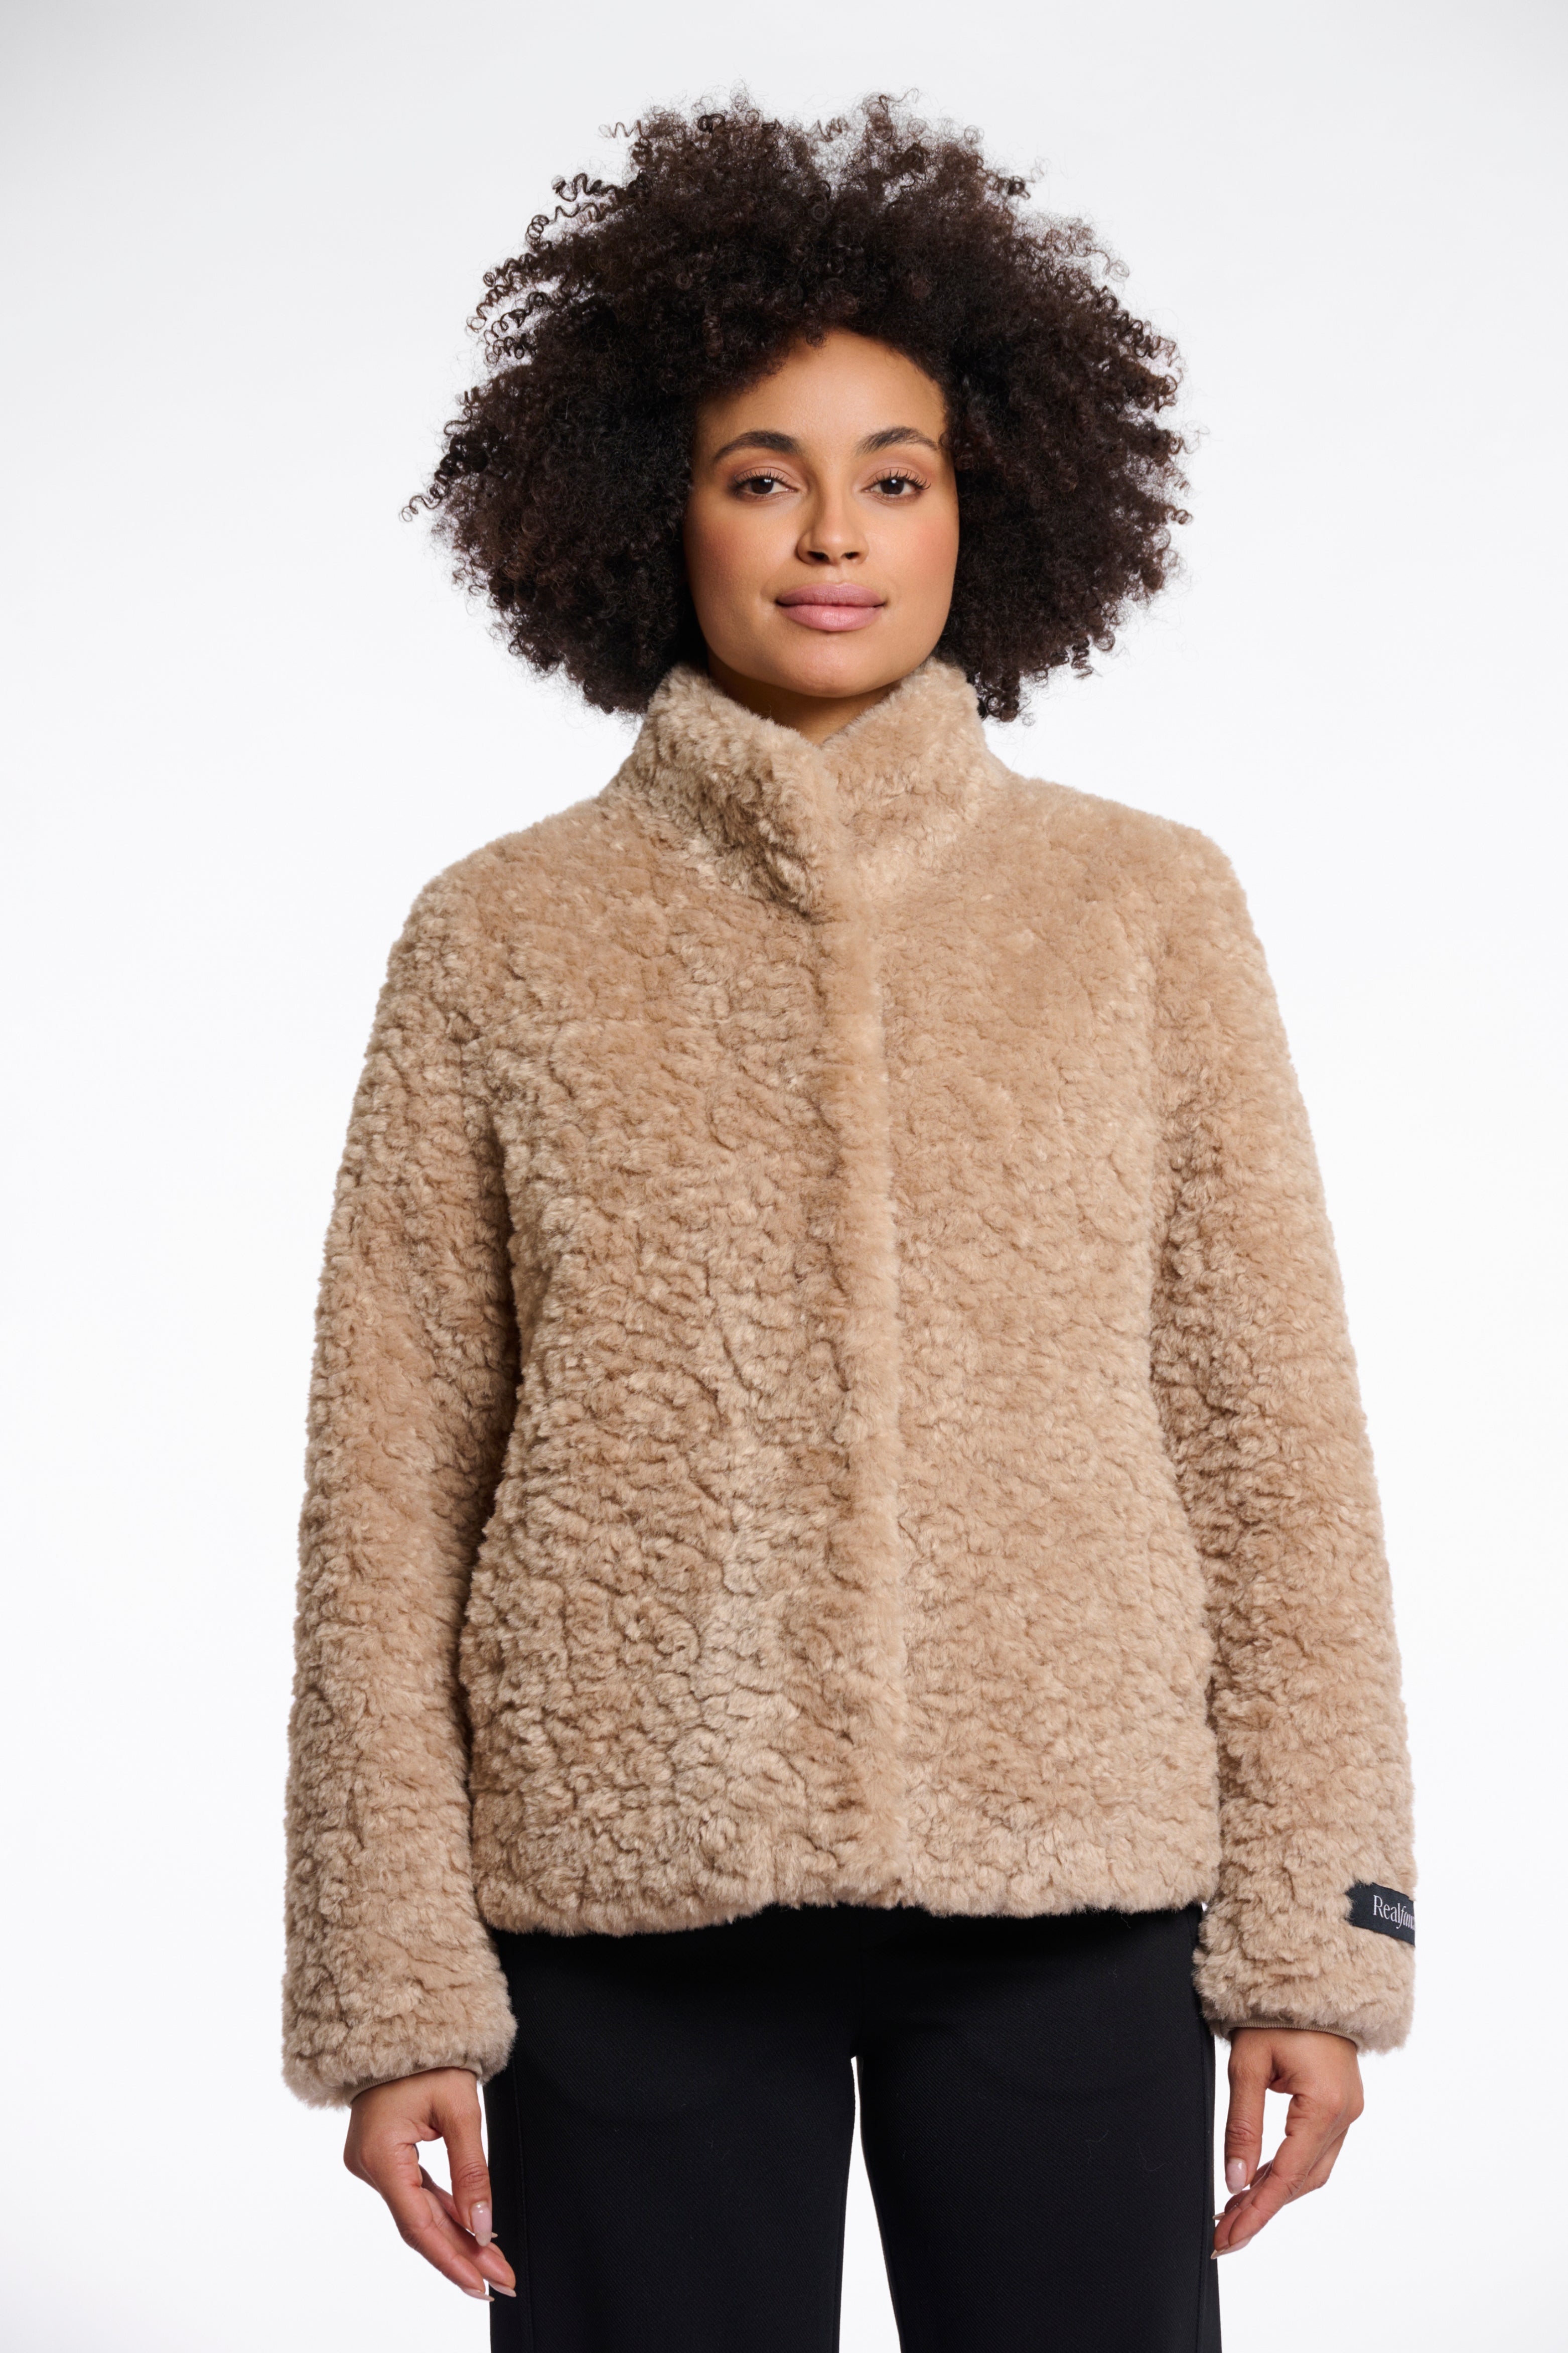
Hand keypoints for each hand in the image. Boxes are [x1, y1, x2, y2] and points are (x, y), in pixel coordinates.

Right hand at [344, 2067, 517, 2301]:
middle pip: (419, 2224)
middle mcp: (368, 2164)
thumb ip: (471, 2170)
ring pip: (419, 2212)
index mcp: (380, 2155)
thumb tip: (482, 2225)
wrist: (402, 2020)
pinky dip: (444, 2212)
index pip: (418, 2223)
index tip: (482, 2283)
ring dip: (455, 2236)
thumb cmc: (429, 2055)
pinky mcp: (383, 2157)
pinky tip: (470, 2232)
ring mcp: (372, 2162)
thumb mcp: (460, 2108)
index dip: (451, 2258)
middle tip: (501, 2281)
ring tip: (494, 2263)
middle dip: (461, 2254)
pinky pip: (416, 2193)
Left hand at [1213, 2028, 1363, 2256]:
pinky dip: (1288, 2169)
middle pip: (1302, 2181)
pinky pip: (1316, 2150)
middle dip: (1262, 2210)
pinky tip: (1260, 2180)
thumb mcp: (1248, 2063)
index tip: (1227, 2238)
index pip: (1287, 2175)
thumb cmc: (1276, 2010)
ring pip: (1312, 2170)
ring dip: (1275, 2193)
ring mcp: (1347, 2110)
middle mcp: (1345, 2114)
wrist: (1311, 1973)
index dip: (1256, 2211)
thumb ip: (1243, 2125)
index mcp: (1325, 2105)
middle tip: (1223, 2235)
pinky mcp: (1341, 2104)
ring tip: (1235, 2214)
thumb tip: (1236, 2180)